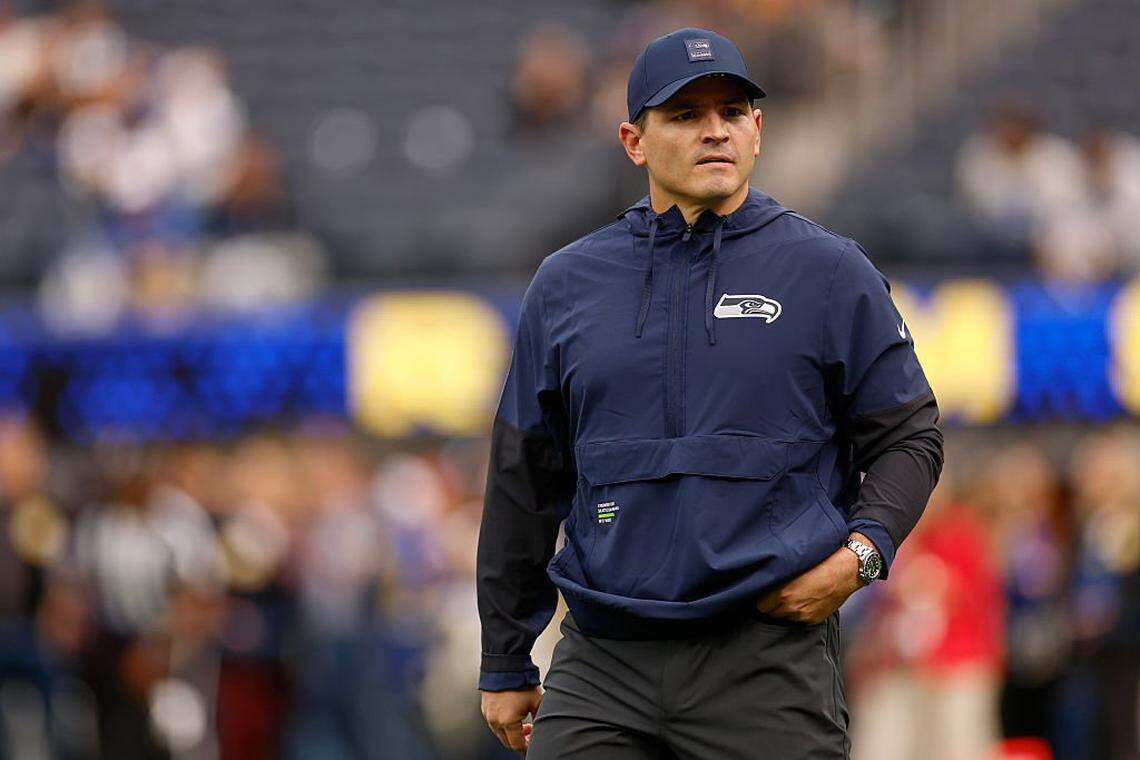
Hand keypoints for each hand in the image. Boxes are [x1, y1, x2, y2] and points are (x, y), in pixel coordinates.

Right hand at [481, 686, 542, 753]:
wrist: (504, 665)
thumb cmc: (519, 681)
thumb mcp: (536, 701)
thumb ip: (540, 717)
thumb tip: (542, 726)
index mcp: (507, 722)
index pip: (517, 744)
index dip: (527, 746)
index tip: (532, 744)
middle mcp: (495, 720)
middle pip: (507, 741)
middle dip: (519, 741)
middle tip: (529, 734)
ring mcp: (488, 714)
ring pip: (500, 732)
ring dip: (511, 732)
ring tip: (523, 723)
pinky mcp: (485, 708)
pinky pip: (494, 722)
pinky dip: (504, 723)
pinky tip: (512, 715)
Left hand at [756, 533, 870, 623]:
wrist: (846, 571)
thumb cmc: (821, 563)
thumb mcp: (794, 567)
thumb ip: (778, 580)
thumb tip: (768, 586)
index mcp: (783, 593)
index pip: (761, 605)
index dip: (764, 599)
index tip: (766, 594)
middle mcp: (791, 607)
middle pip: (771, 614)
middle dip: (774, 606)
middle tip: (779, 596)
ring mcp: (803, 615)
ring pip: (785, 618)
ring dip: (786, 610)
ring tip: (794, 598)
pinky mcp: (814, 620)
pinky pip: (799, 620)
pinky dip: (799, 613)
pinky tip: (805, 602)